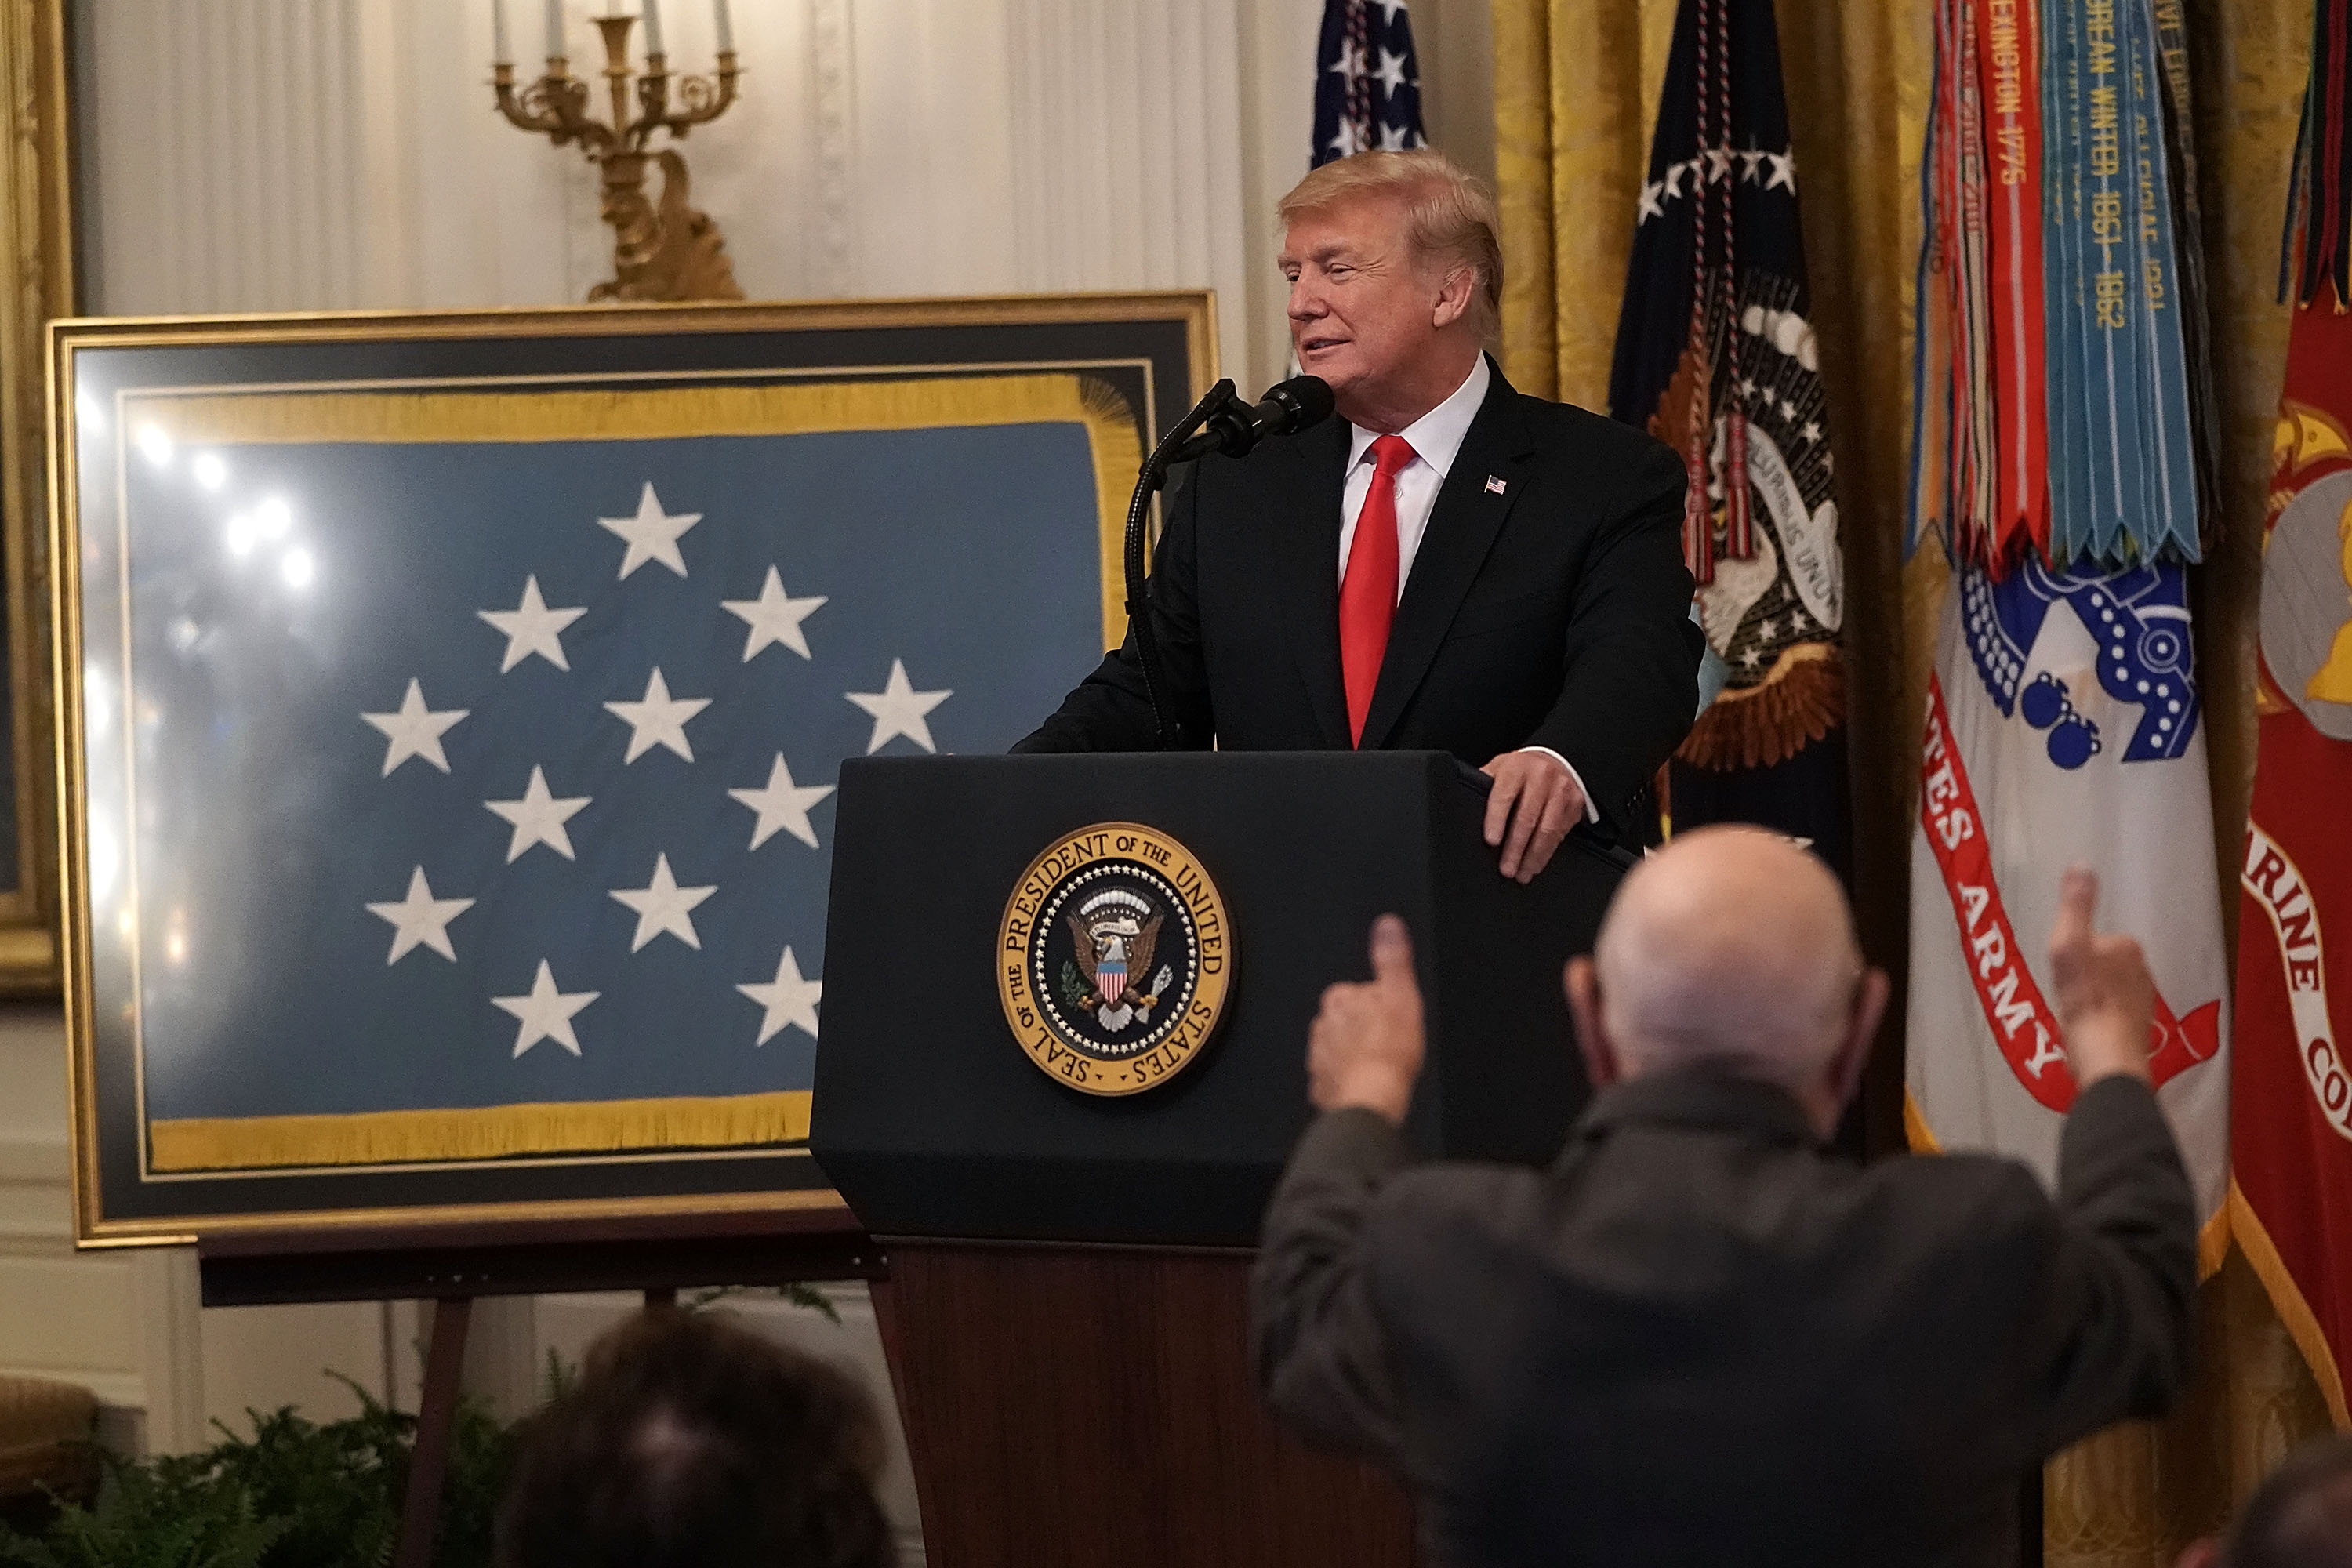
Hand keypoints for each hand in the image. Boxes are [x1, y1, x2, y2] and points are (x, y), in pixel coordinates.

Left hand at [1308, 915, 1425, 1123]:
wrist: (1372, 1099)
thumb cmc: (1388, 1051)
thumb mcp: (1401, 994)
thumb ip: (1392, 959)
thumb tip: (1386, 925)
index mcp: (1338, 1000)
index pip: (1360, 992)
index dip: (1382, 1006)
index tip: (1394, 1019)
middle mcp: (1321, 1027)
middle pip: (1349, 1022)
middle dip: (1366, 1031)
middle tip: (1389, 1045)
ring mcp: (1318, 1058)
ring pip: (1341, 1050)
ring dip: (1356, 1056)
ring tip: (1379, 1066)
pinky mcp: (1320, 1087)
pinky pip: (1335, 1078)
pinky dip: (1349, 1081)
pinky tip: (1366, 1085)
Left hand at [1480, 750, 1585, 882]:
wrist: (1554, 758)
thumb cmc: (1520, 770)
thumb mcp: (1498, 768)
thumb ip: (1485, 786)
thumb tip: (1466, 810)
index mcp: (1516, 767)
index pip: (1504, 795)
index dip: (1496, 819)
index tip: (1491, 840)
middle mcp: (1541, 776)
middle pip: (1527, 817)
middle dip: (1515, 848)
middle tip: (1506, 868)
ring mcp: (1561, 789)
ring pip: (1548, 829)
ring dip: (1533, 856)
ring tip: (1522, 873)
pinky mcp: (1575, 802)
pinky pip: (1561, 832)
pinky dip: (1547, 852)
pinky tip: (1536, 863)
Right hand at [2047, 866, 2154, 1086]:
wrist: (2106, 1055)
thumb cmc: (2083, 998)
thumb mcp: (2068, 944)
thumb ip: (2075, 906)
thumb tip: (2081, 864)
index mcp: (2127, 946)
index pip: (2095, 939)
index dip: (2074, 953)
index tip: (2062, 970)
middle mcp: (2143, 970)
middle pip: (2103, 964)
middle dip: (2086, 975)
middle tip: (2065, 993)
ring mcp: (2144, 1001)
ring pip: (2110, 990)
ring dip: (2093, 997)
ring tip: (2073, 1013)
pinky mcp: (2140, 1028)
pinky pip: (2115, 1014)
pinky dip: (2101, 1018)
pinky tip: (2087, 1030)